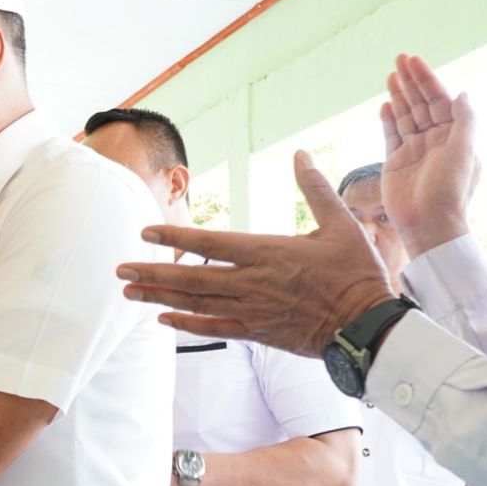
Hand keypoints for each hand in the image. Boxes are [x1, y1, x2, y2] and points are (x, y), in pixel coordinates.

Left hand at [115, 151, 398, 356]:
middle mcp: (252, 282)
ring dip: (159, 298)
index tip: (145, 233)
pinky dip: (186, 324)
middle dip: (151, 272)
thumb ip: (315, 188)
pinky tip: (164, 320)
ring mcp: (252, 310)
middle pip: (190, 277)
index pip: (209, 242)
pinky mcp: (258, 333)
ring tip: (129, 293)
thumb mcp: (340, 224)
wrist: (367, 325)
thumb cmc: (356, 273)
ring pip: (195, 303)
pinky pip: (214, 327)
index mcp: (267, 252)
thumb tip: (301, 153)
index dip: (174, 237)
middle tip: (119, 271)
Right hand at [380, 54, 480, 257]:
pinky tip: (385, 104)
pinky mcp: (395, 163)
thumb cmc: (450, 190)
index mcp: (454, 136)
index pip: (439, 100)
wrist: (428, 224)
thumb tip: (462, 93)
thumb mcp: (464, 151)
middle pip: (421, 104)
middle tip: (399, 59)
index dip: (427, 79)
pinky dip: (388, 119)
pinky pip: (391, 135)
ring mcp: (414, 151)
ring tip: (391, 75)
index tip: (413, 61)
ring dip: (399, 95)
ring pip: (405, 116)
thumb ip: (464, 120)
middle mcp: (434, 141)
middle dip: (411, 82)